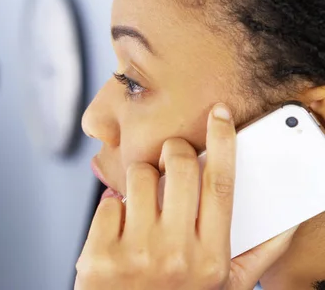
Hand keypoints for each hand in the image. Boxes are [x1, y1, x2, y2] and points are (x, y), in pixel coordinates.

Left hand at [75, 103, 297, 289]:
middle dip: (173, 151)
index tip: (219, 115)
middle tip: (170, 159)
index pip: (221, 185)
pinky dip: (111, 212)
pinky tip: (117, 233)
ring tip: (142, 208)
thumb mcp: (224, 285)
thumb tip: (286, 219)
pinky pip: (106, 204)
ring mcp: (136, 254)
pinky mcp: (100, 256)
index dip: (223, 143)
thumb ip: (257, 253)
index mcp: (211, 256)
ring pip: (138, 177)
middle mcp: (176, 254)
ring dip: (139, 182)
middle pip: (178, 167)